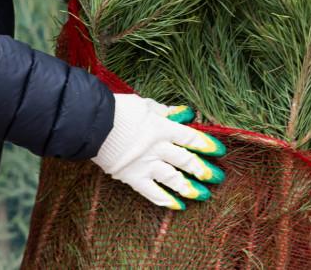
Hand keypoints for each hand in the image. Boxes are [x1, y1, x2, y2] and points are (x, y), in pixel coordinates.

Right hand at [90, 94, 224, 209]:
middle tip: (218, 177)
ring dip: (190, 188)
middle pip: (186, 160)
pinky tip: (178, 206)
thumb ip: (165, 111)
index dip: (206, 144)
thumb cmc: (117, 110)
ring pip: (173, 179)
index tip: (219, 150)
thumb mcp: (144, 105)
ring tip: (203, 195)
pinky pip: (152, 192)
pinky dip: (165, 200)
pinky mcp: (133, 176)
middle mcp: (158, 148)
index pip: (190, 137)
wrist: (91, 123)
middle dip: (203, 169)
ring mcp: (146, 164)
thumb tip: (184, 113)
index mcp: (162, 127)